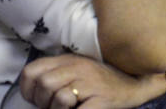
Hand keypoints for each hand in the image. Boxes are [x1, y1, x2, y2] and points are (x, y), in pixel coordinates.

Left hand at [19, 54, 164, 108]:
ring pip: (58, 97)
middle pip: (44, 85)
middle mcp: (79, 67)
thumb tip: (34, 93)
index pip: (32, 71)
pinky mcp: (101, 99)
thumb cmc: (103, 81)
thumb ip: (57, 74)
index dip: (28, 90)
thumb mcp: (78, 70)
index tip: (37, 99)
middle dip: (43, 102)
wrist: (137, 83)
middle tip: (55, 107)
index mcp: (69, 60)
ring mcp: (91, 83)